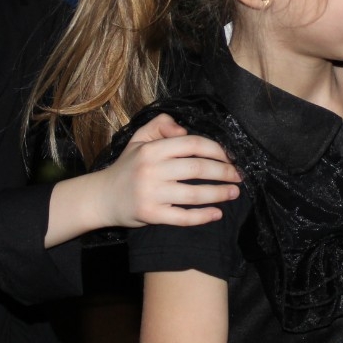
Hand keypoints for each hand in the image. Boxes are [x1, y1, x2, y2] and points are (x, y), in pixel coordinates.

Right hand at [98, 114, 241, 227]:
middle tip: (239, 176)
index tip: (230, 156)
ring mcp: (152, 193)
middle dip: (224, 172)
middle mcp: (152, 170)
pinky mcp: (151, 215)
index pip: (192, 144)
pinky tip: (217, 214)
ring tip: (234, 193)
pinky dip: (202, 216)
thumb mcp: (139, 139)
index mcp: (152, 149)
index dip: (216, 149)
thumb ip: (160, 125)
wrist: (102, 197)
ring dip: (219, 193)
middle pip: (197, 168)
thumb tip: (184, 129)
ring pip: (194, 193)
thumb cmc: (127, 167)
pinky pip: (182, 217)